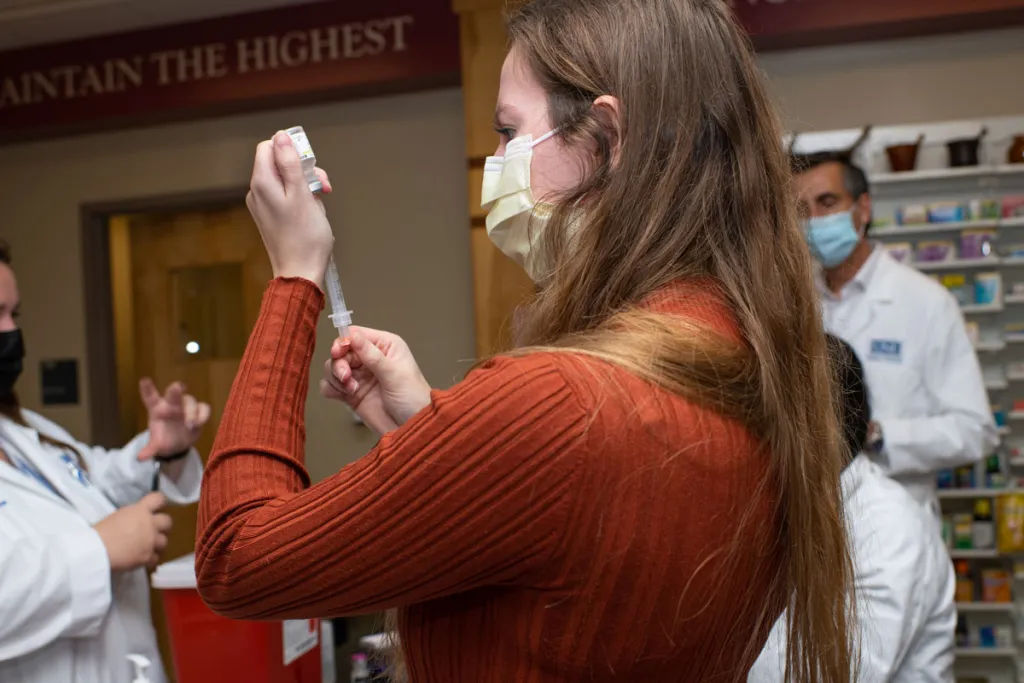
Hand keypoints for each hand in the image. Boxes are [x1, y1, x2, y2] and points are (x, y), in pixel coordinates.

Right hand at [94, 493, 171, 571]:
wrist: (97, 550)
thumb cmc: (101, 531)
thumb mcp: (118, 516)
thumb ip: (132, 517)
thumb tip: (134, 522)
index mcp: (141, 510)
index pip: (159, 499)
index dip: (159, 502)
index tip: (156, 507)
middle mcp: (150, 524)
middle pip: (167, 521)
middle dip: (162, 526)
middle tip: (154, 530)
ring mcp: (151, 541)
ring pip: (164, 541)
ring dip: (157, 544)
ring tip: (148, 547)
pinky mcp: (148, 556)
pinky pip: (156, 558)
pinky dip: (150, 559)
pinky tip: (142, 559)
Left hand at [137, 378, 210, 461]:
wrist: (179, 444)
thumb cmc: (164, 439)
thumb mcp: (156, 445)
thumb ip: (150, 449)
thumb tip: (140, 458)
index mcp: (157, 409)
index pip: (150, 397)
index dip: (147, 389)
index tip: (144, 380)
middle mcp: (171, 404)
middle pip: (173, 394)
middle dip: (175, 390)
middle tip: (178, 387)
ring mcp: (186, 406)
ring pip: (191, 401)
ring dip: (191, 412)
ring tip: (190, 425)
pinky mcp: (199, 410)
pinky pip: (204, 407)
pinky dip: (203, 415)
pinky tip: (199, 424)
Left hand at [247, 131, 335, 283]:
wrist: (300, 273)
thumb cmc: (305, 237)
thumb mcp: (302, 194)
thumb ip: (290, 163)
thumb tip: (280, 137)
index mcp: (262, 183)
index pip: (269, 147)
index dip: (290, 149)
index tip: (310, 164)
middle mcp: (257, 192)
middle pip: (278, 163)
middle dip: (303, 168)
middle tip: (322, 186)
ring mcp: (262, 205)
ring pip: (284, 180)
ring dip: (305, 184)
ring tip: (320, 201)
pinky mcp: (270, 217)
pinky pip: (284, 196)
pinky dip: (300, 198)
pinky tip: (312, 211)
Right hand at [320, 327, 431, 435]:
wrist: (412, 428)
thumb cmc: (413, 398)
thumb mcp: (394, 374)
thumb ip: (371, 355)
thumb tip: (352, 334)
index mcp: (384, 346)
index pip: (355, 334)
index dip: (343, 341)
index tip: (338, 352)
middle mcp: (369, 358)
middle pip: (341, 351)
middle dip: (339, 364)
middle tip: (346, 377)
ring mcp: (359, 375)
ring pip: (333, 367)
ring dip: (336, 377)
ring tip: (351, 389)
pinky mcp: (351, 393)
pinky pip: (331, 385)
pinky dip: (332, 388)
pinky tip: (344, 395)